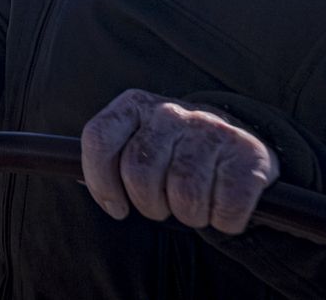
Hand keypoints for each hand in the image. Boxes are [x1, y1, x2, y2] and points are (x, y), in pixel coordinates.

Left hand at [81, 88, 277, 234]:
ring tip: (197, 205)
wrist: (242, 148)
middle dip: (151, 205)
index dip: (100, 181)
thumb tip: (76, 176)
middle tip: (166, 205)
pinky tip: (225, 207)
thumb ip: (110, 156)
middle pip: (139, 174)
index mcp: (136, 105)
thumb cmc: (178, 154)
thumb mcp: (139, 142)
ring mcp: (212, 128)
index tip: (116, 207)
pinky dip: (225, 220)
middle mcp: (172, 110)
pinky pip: (226, 208)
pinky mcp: (249, 153)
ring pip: (184, 195)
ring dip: (191, 215)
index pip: (99, 139)